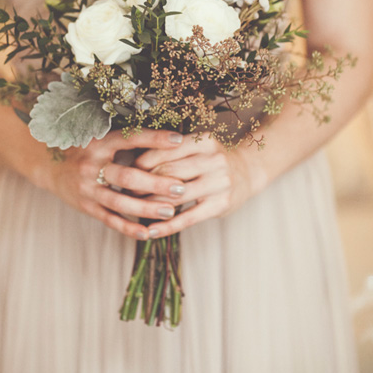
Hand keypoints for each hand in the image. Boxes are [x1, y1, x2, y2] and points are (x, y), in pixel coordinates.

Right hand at [40, 129, 186, 239]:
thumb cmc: (86, 147)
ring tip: (170, 211)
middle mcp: (91, 165)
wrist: (50, 166)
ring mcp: (87, 188)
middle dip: (155, 183)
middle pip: (127, 177)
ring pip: (120, 202)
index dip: (154, 139)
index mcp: (99, 142)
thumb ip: (127, 136)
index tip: (179, 140)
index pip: (130, 138)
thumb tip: (163, 131)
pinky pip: (109, 219)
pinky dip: (128, 227)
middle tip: (180, 187)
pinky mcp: (86, 206)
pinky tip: (148, 233)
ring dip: (147, 208)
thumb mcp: (101, 136)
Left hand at [134, 133, 268, 237]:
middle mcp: (213, 160)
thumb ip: (172, 152)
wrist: (248, 171)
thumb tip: (132, 163)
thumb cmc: (211, 159)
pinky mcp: (221, 205)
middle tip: (124, 192)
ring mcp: (219, 183)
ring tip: (133, 209)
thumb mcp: (197, 147)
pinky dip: (166, 226)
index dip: (141, 163)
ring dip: (150, 205)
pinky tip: (150, 231)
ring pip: (175, 196)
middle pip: (167, 173)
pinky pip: (187, 218)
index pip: (164, 151)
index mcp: (203, 141)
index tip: (126, 171)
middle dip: (142, 184)